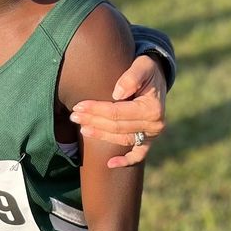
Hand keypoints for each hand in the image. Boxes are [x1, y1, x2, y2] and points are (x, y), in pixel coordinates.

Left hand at [70, 54, 166, 168]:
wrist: (157, 78)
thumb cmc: (147, 71)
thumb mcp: (142, 66)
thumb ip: (131, 77)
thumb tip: (117, 94)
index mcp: (152, 108)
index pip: (117, 112)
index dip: (96, 110)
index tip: (79, 106)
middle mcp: (154, 125)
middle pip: (116, 127)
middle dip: (93, 121)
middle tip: (74, 116)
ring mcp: (152, 135)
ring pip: (121, 139)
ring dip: (100, 135)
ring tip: (81, 128)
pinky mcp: (149, 140)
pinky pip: (138, 155)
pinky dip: (126, 161)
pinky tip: (110, 164)